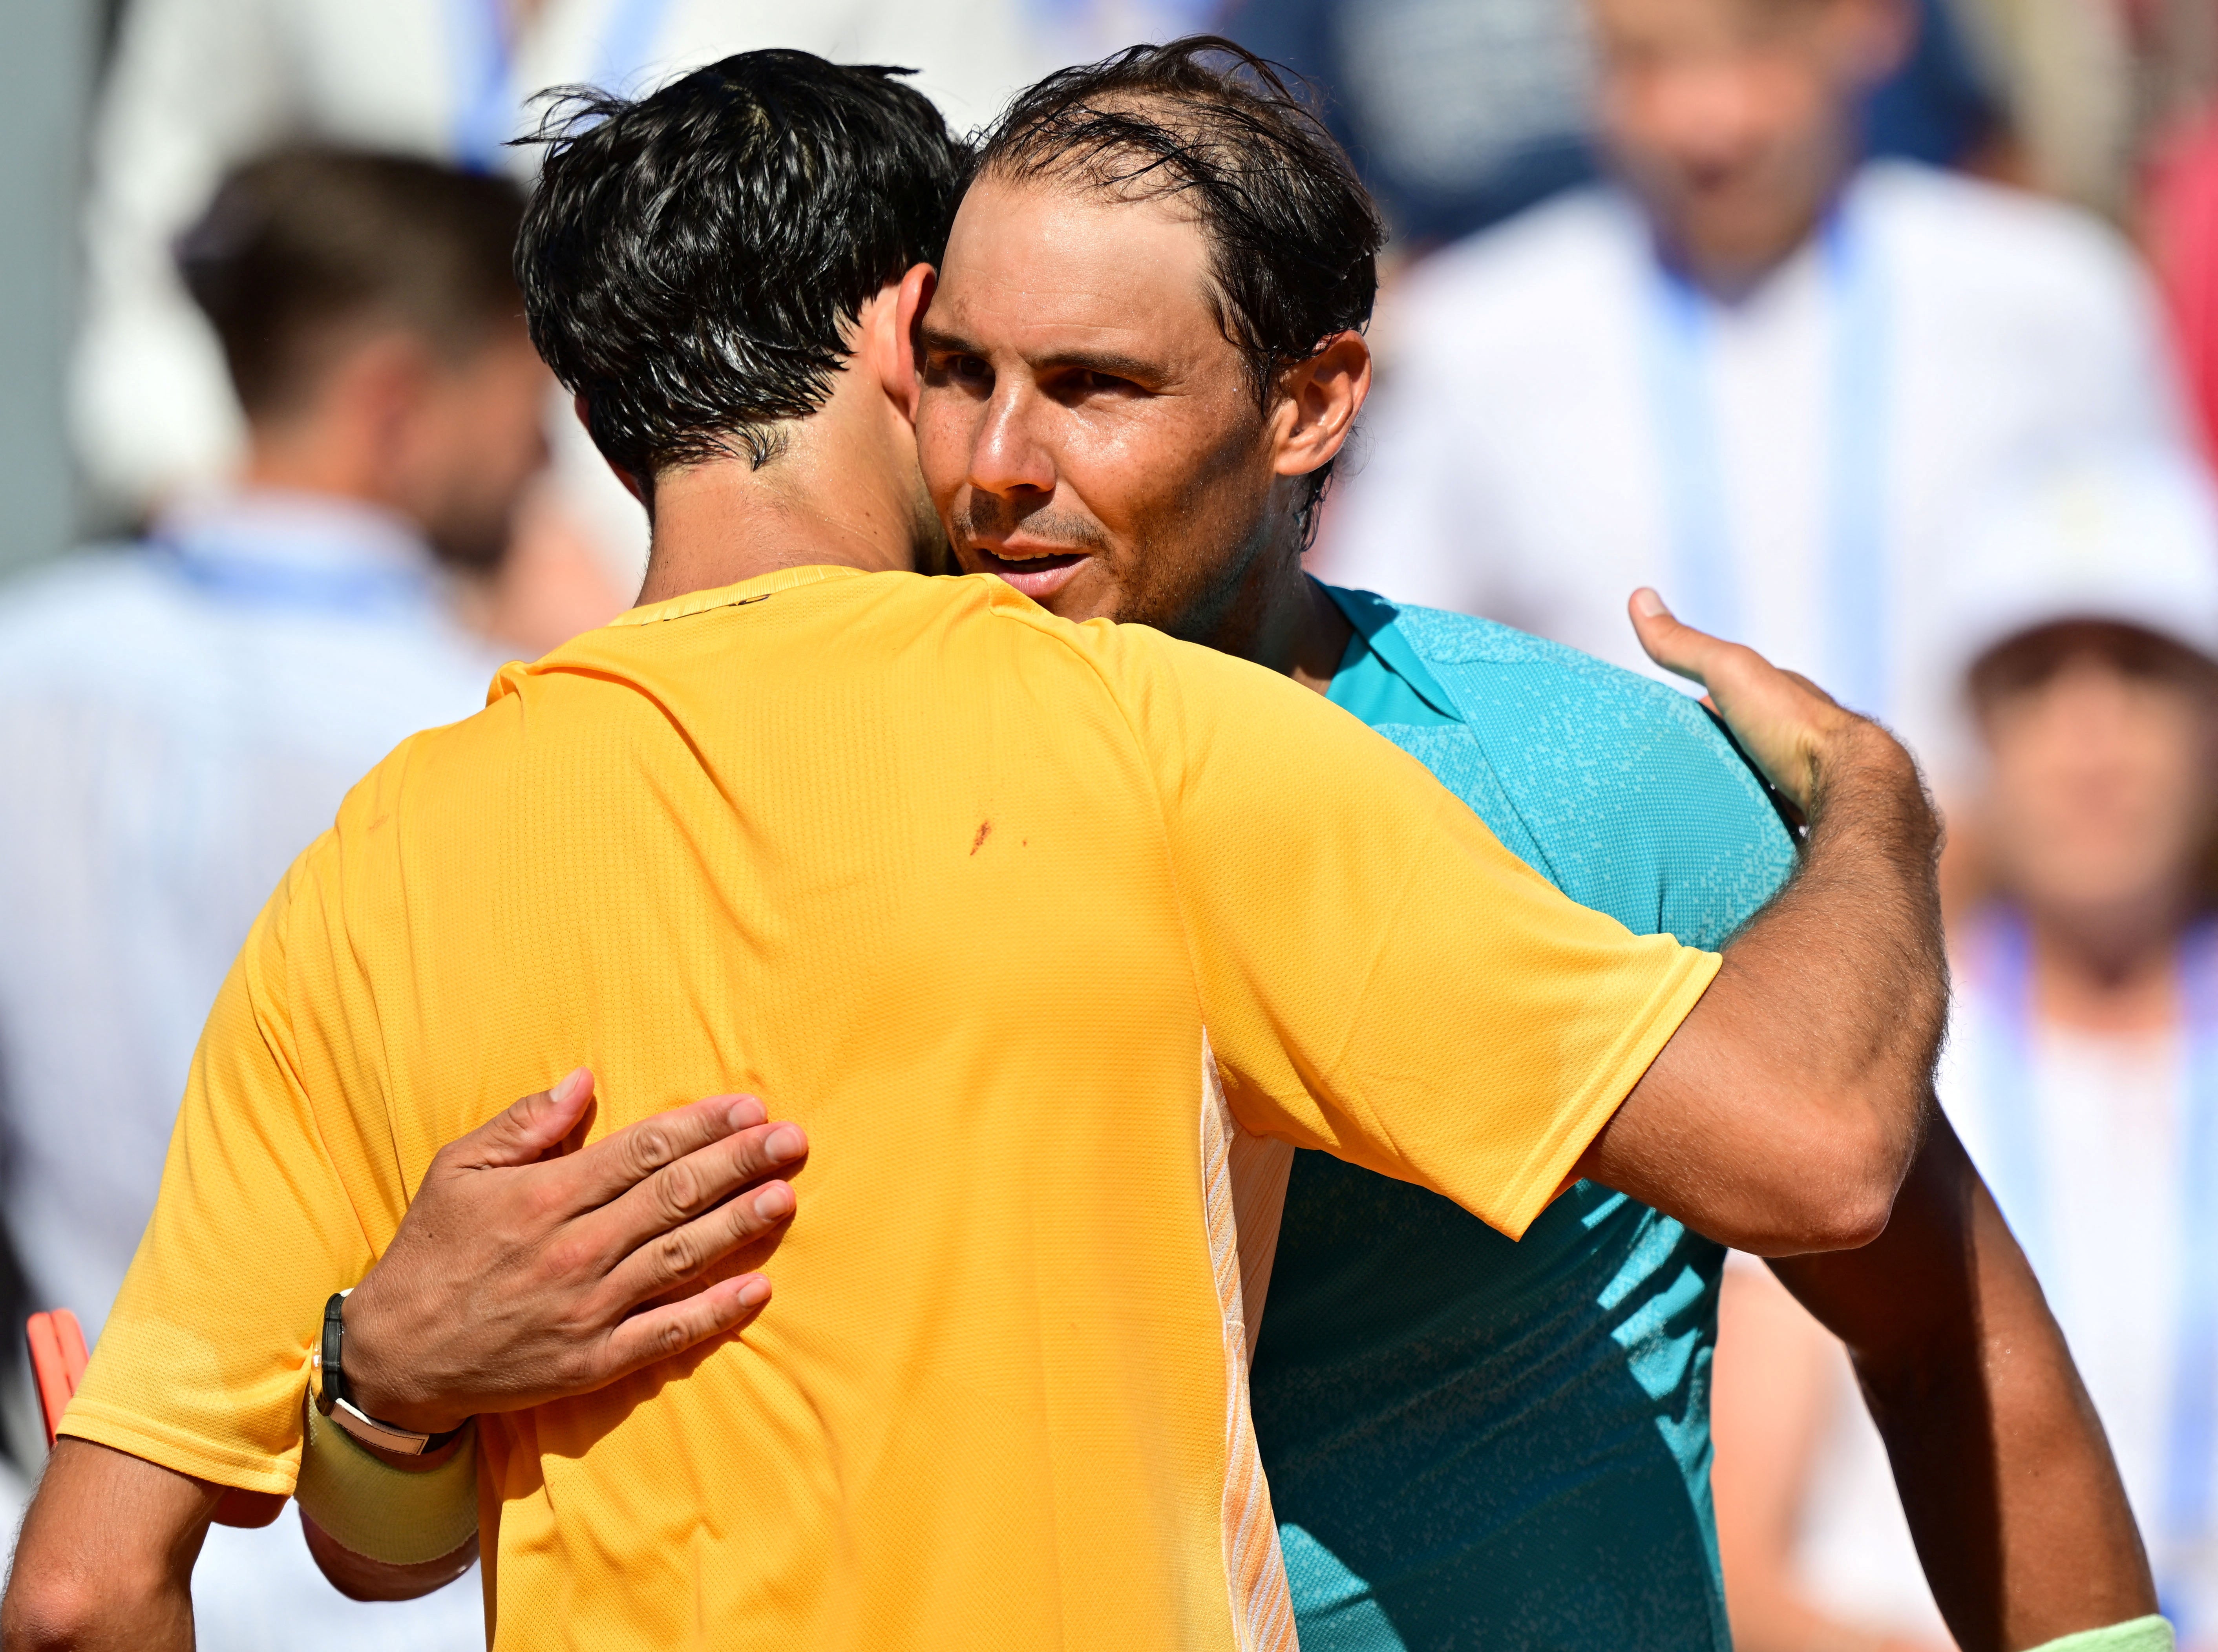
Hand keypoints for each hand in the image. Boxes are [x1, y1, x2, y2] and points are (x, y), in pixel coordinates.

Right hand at [341, 1069, 806, 1434]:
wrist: (396, 1357)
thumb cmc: (431, 1252)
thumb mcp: (457, 1171)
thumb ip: (524, 1125)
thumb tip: (584, 1080)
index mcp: (545, 1198)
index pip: (643, 1151)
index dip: (702, 1127)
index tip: (749, 1109)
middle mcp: (574, 1250)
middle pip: (674, 1197)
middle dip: (739, 1165)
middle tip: (791, 1142)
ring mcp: (587, 1309)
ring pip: (680, 1258)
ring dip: (739, 1226)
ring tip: (787, 1196)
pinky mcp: (592, 1361)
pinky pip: (665, 1334)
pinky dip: (714, 1313)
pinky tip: (757, 1289)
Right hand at [1628, 588, 1868, 817]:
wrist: (1846, 784)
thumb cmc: (1790, 724)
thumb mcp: (1729, 671)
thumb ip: (1685, 645)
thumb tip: (1639, 596)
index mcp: (1778, 697)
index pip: (1730, 696)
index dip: (1700, 706)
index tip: (1670, 724)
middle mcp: (1795, 734)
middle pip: (1744, 740)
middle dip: (1716, 751)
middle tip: (1678, 769)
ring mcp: (1804, 777)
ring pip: (1758, 779)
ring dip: (1734, 787)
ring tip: (1698, 804)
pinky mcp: (1805, 815)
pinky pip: (1770, 815)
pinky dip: (1750, 818)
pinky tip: (1730, 828)